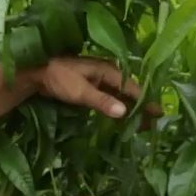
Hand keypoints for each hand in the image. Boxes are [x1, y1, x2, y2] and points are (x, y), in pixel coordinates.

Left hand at [29, 57, 160, 119]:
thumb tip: (124, 112)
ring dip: (130, 109)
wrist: (37, 74)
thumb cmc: (59, 79)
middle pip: (129, 92)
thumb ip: (102, 101)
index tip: (158, 113)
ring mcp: (99, 81)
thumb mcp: (80, 92)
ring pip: (120, 96)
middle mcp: (108, 74)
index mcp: (109, 70)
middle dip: (141, 107)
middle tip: (153, 123)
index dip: (145, 101)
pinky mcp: (91, 88)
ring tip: (142, 124)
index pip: (132, 88)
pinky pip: (110, 98)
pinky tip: (122, 118)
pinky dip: (117, 108)